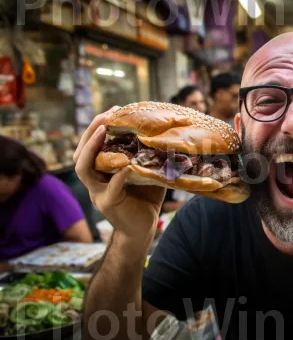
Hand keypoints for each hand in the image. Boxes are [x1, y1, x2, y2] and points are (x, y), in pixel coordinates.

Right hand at [73, 107, 165, 241]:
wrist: (143, 229)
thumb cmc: (146, 199)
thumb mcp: (146, 173)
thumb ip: (147, 157)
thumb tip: (164, 134)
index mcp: (101, 171)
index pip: (90, 145)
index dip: (97, 126)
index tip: (113, 110)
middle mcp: (94, 181)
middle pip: (80, 153)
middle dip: (91, 132)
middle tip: (106, 116)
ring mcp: (98, 193)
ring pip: (84, 169)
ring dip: (92, 148)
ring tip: (103, 131)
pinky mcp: (108, 204)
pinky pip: (110, 188)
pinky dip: (119, 175)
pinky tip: (127, 165)